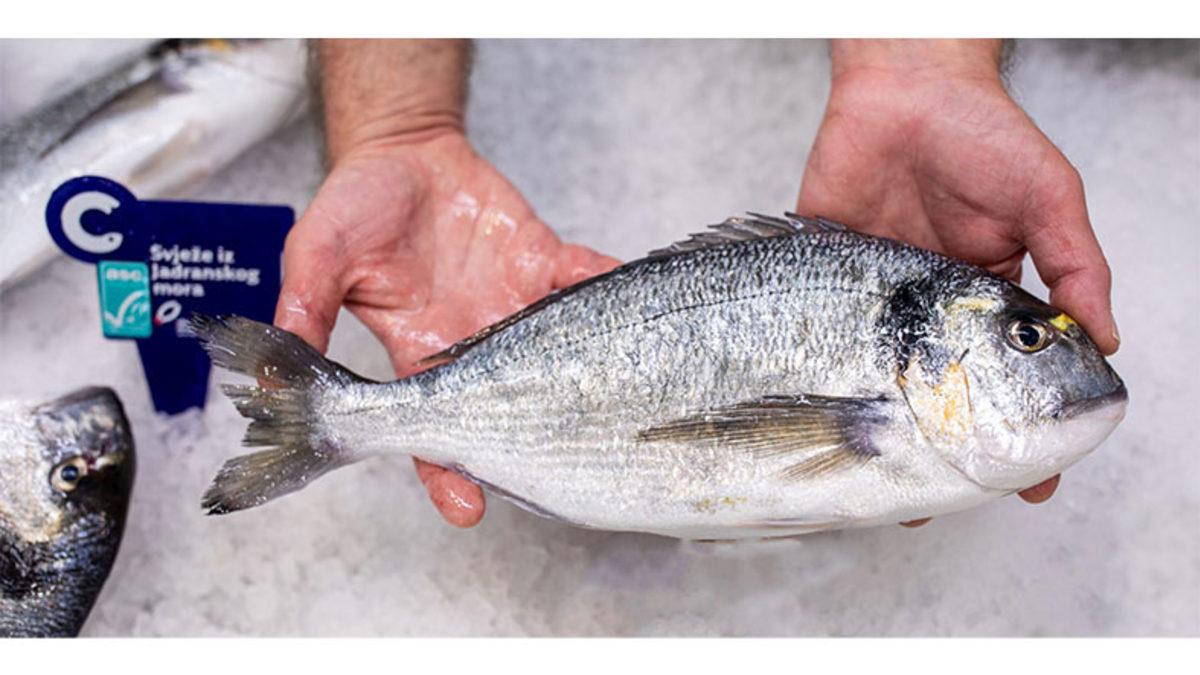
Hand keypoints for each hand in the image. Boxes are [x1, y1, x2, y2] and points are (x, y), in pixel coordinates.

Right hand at [275, 131, 618, 526]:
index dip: (447, 471)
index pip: (435, 427)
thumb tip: (273, 379)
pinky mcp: (542, 261)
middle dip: (534, 438)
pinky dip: (604, 280)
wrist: (403, 152)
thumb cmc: (358, 205)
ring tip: (611, 394)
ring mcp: (514, 303)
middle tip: (558, 464)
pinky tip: (623, 287)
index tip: (466, 509)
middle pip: (511, 406)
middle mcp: (475, 340)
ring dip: (586, 371)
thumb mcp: (318, 253)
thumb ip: (306, 308)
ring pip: (560, 353)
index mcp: (420, 351)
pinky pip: (581, 277)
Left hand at [797, 40, 1114, 523]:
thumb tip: (1104, 337)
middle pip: (930, 394)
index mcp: (983, 297)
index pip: (1006, 381)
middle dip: (936, 451)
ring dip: (871, 434)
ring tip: (877, 486)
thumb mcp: (1048, 197)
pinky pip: (816, 332)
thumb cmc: (983, 132)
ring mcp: (871, 296)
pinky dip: (812, 375)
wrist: (905, 83)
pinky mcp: (822, 273)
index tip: (1033, 488)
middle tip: (935, 502)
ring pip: (869, 380)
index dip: (1021, 434)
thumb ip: (1073, 264)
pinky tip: (809, 417)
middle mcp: (924, 307)